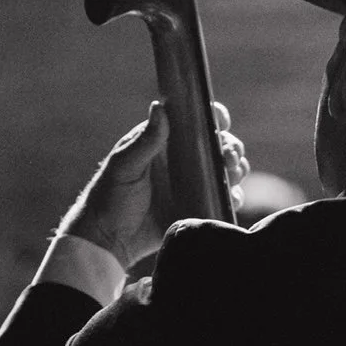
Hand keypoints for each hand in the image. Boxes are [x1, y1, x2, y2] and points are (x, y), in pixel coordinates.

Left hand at [59, 100, 249, 269]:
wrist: (108, 239)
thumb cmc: (109, 196)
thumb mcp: (124, 165)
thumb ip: (145, 140)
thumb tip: (159, 106)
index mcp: (166, 142)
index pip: (196, 121)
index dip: (214, 117)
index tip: (221, 122)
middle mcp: (183, 160)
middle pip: (219, 145)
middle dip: (231, 147)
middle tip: (228, 156)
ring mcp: (193, 184)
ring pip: (227, 170)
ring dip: (237, 170)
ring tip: (232, 174)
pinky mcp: (198, 206)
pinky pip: (224, 198)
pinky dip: (233, 196)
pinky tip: (231, 198)